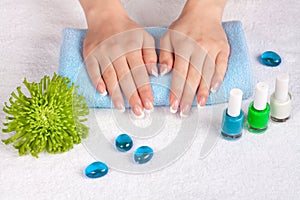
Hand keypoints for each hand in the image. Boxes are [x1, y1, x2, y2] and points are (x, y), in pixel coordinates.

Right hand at [80, 0, 157, 116]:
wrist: (105, 17)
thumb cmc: (127, 30)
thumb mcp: (145, 37)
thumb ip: (150, 55)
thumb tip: (155, 73)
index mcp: (132, 48)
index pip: (140, 73)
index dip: (145, 90)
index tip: (149, 104)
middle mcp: (117, 51)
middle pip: (126, 77)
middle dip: (133, 97)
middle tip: (138, 112)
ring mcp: (102, 53)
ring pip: (110, 77)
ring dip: (116, 94)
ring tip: (122, 108)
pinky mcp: (90, 55)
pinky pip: (93, 70)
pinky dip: (98, 82)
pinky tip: (103, 93)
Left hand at [159, 0, 228, 115]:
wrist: (203, 12)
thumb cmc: (184, 27)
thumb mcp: (167, 38)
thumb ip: (164, 56)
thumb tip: (162, 73)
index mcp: (183, 46)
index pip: (179, 73)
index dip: (176, 91)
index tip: (174, 104)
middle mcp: (198, 48)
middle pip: (193, 76)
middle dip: (188, 96)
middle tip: (184, 110)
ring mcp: (212, 48)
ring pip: (208, 73)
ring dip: (203, 91)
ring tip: (199, 104)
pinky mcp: (223, 49)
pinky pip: (222, 66)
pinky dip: (218, 78)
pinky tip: (214, 90)